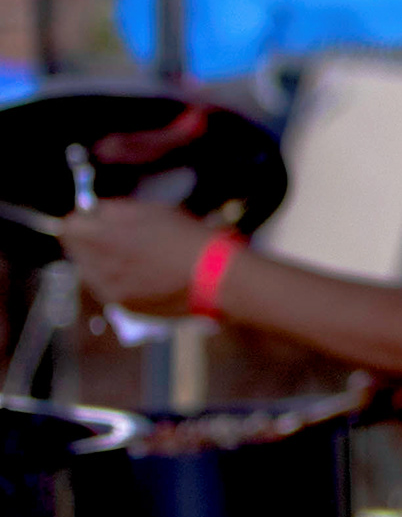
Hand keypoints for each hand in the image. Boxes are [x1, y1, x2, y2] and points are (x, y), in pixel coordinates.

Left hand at [56, 196, 221, 314]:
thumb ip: (117, 209)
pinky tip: (140, 275)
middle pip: (75, 250)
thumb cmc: (188, 237)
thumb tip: (95, 211)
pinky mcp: (123, 308)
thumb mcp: (154, 211)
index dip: (84, 219)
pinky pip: (106, 289)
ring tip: (130, 257)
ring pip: (89, 272)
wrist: (216, 279)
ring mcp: (109, 291)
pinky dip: (115, 280)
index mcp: (103, 239)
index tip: (98, 218)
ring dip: (101, 262)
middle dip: (90, 241)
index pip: (69, 226)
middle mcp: (98, 268)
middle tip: (115, 236)